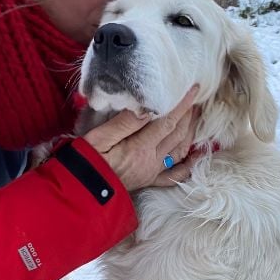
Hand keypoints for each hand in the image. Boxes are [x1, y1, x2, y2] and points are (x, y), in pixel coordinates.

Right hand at [82, 85, 200, 190]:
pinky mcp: (149, 180)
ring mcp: (153, 171)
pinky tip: (198, 155)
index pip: (167, 122)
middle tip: (196, 98)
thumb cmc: (86, 161)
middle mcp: (152, 160)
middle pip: (177, 134)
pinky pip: (175, 175)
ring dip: (191, 132)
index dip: (182, 105)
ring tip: (196, 116)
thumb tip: (146, 108)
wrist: (82, 190)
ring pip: (180, 150)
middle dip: (188, 115)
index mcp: (140, 148)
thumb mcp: (99, 138)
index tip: (193, 89)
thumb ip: (123, 123)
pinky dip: (189, 164)